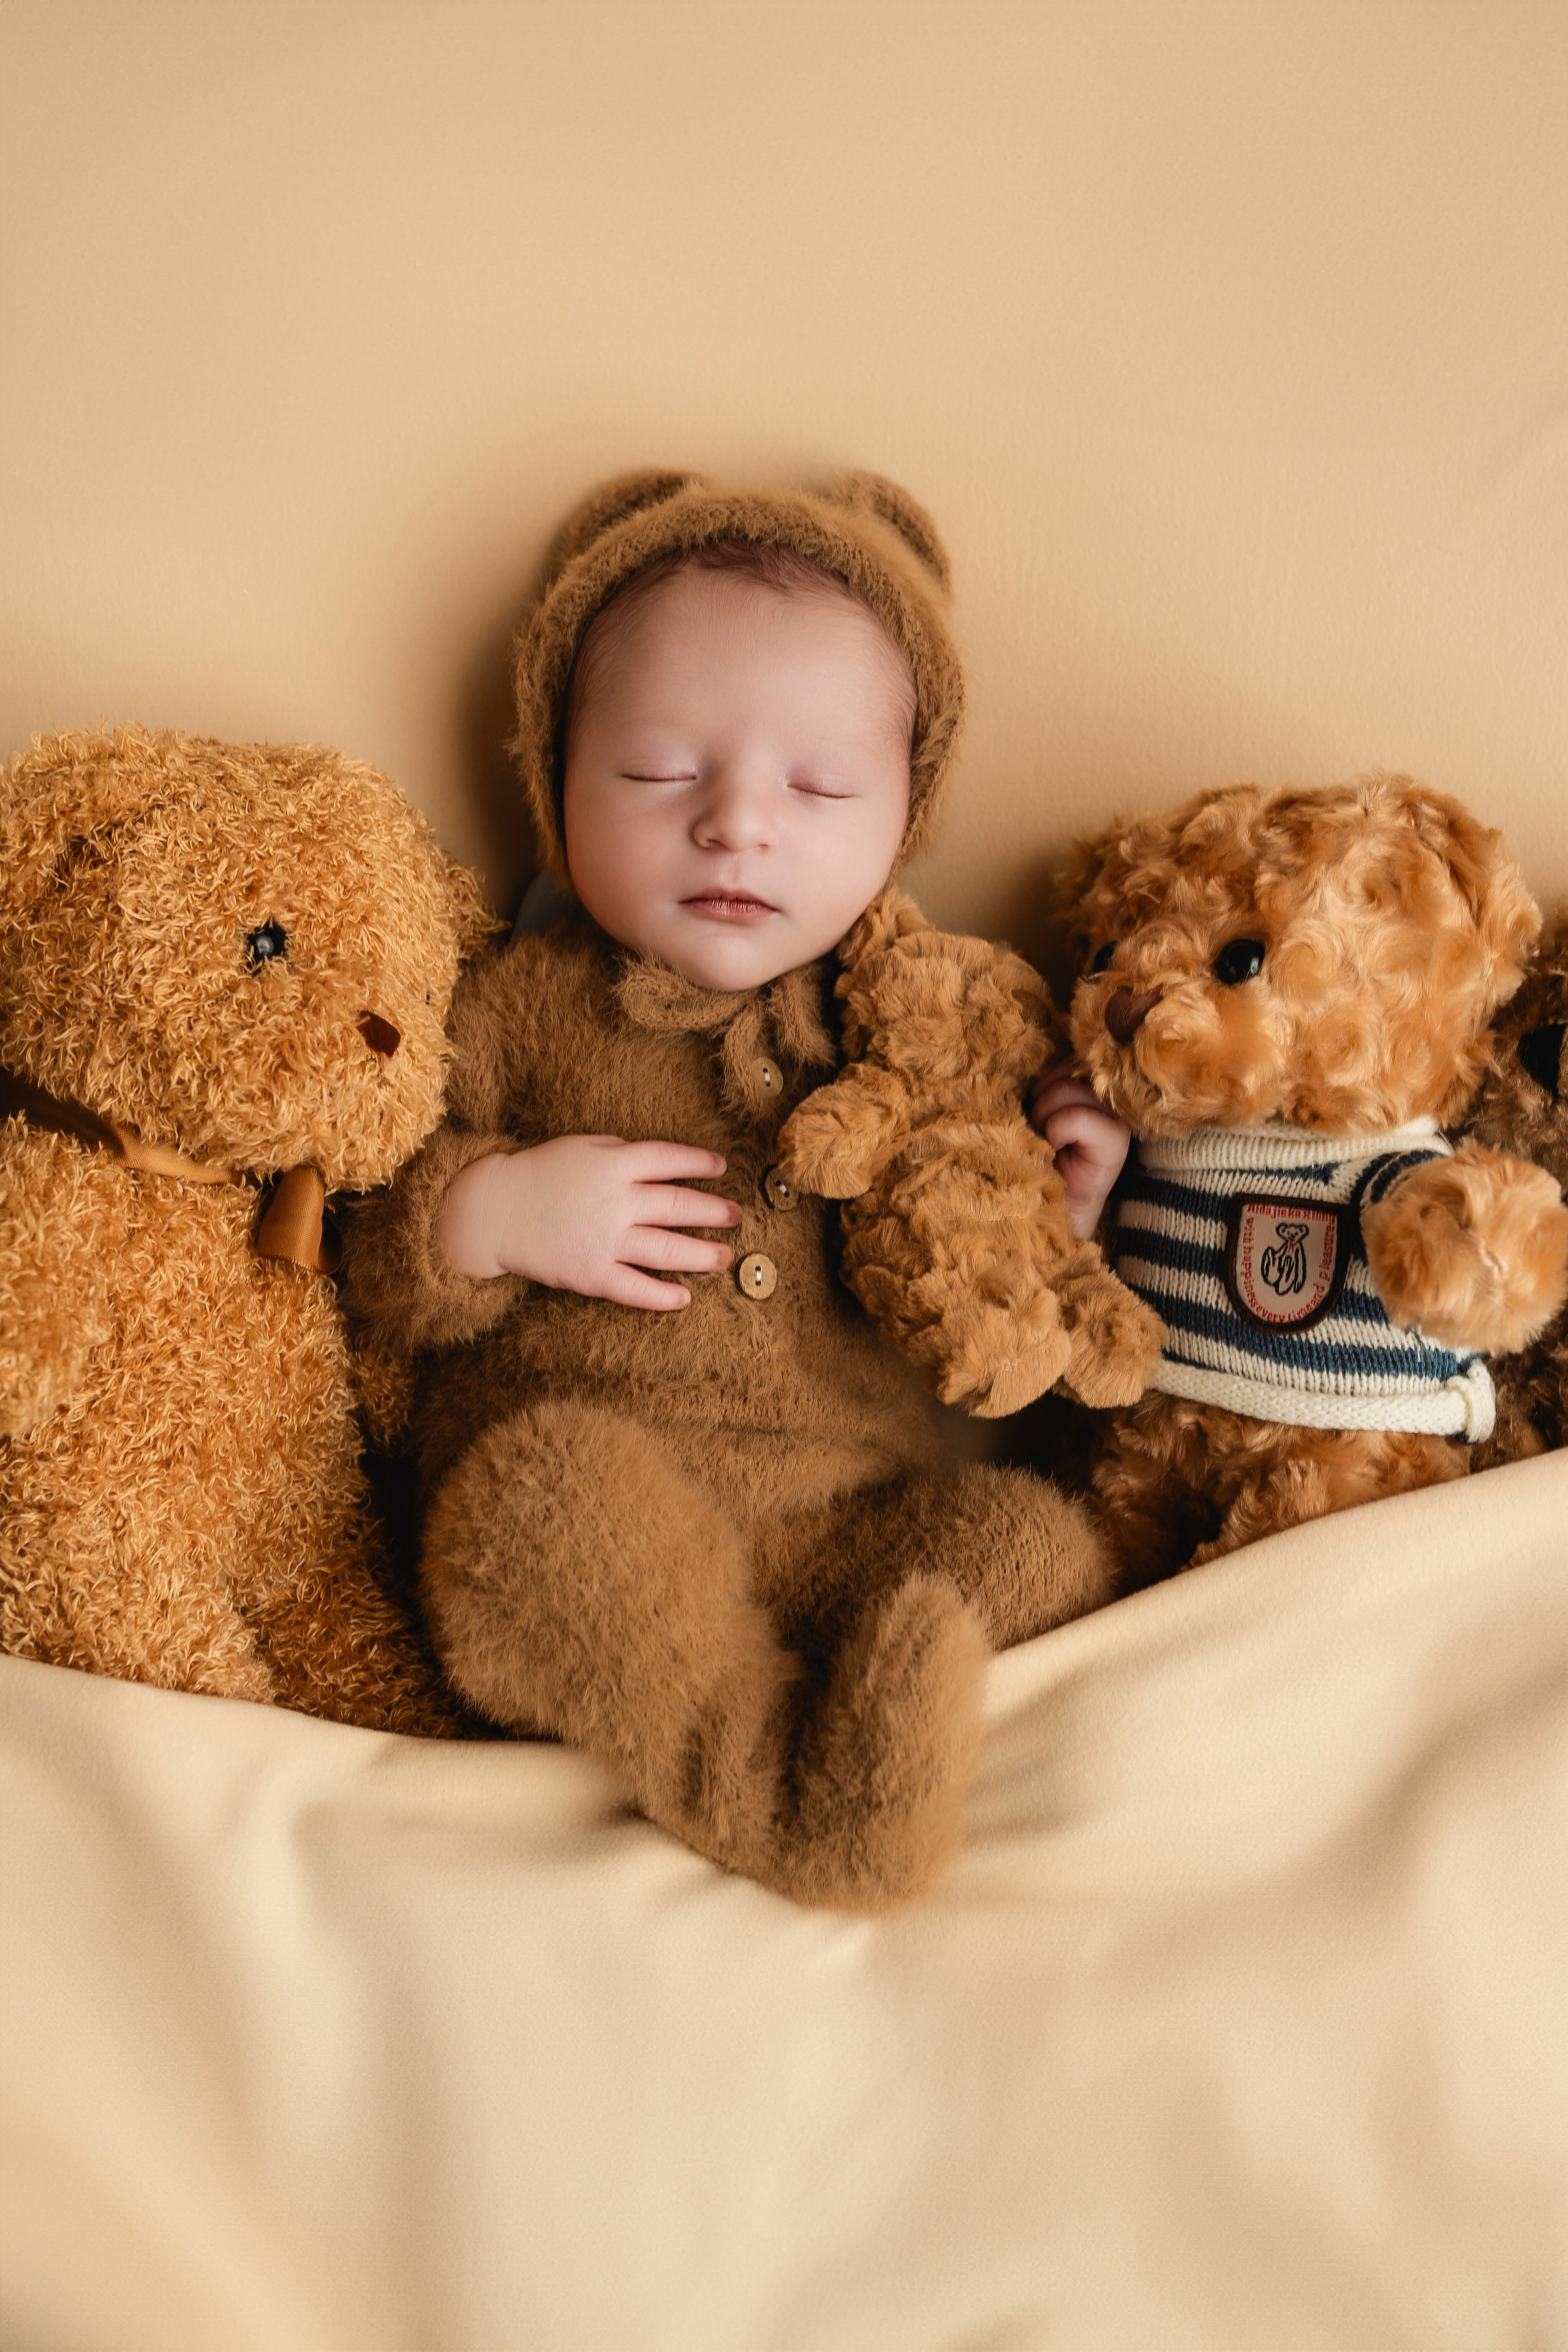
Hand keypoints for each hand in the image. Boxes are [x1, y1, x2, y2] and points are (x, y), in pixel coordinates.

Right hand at [435, 1136, 740, 1310]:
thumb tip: (665, 1163)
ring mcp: (605, 1240)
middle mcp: (616, 1201)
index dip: (701, 1164)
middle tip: (736, 1216)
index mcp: (614, 1164)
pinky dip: (663, 1296)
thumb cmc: (540, 1173)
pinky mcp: (591, 1274)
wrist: (493, 1210)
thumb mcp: (583, 1147)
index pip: (670, 1160)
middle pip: (679, 1206)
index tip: (722, 1170)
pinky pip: (635, 1289)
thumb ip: (623, 1153)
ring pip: (667, 1250)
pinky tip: (684, 1297)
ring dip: (702, 1255)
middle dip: (714, 1212)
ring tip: (724, 1257)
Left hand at [1027, 1056, 1131, 1239]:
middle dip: (1041, 1098)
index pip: (1068, 1058)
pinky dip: (1056, 1131)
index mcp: (1090, 1087)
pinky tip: (1055, 1149)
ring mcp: (1116, 1117)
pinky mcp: (1117, 1141)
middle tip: (1039, 1131)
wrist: (1042, 1212)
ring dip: (1045, 1116)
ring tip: (1046, 1141)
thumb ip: (1045, 1085)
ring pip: (1069, 1090)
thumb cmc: (1031, 1161)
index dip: (1045, 1079)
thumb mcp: (1033, 1114)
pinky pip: (1077, 1117)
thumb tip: (1026, 1054)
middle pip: (1068, 1069)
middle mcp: (1108, 1097)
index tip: (1038, 1110)